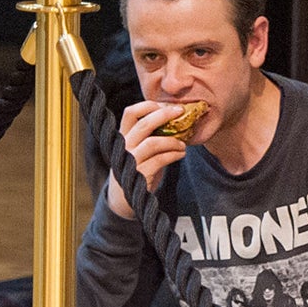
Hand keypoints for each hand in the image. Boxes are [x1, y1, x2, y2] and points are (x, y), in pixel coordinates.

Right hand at [105, 101, 195, 218]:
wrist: (126, 200)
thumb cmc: (139, 170)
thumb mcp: (143, 150)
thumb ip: (153, 136)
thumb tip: (177, 120)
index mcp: (124, 137)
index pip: (130, 113)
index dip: (148, 105)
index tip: (167, 105)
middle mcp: (124, 146)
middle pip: (142, 124)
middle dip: (163, 115)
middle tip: (181, 112)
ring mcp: (130, 161)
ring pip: (152, 143)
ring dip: (172, 141)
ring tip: (183, 144)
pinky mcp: (139, 175)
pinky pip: (159, 160)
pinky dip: (174, 155)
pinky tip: (181, 154)